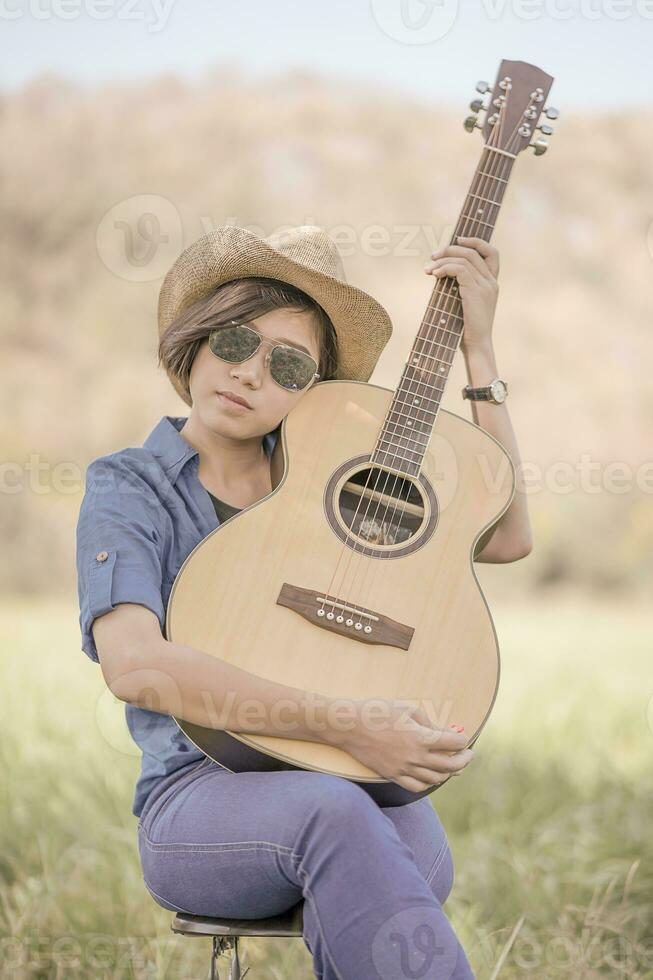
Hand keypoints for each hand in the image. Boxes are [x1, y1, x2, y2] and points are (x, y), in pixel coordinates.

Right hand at [337, 699, 473, 792]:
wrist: (351, 727)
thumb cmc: (379, 712)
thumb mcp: (408, 709)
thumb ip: (429, 722)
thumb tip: (446, 732)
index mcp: (421, 737)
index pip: (454, 743)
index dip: (463, 740)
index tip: (464, 737)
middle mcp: (415, 757)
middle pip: (450, 765)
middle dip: (463, 760)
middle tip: (468, 754)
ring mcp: (404, 769)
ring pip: (436, 779)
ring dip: (449, 773)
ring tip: (452, 765)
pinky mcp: (393, 776)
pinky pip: (417, 786)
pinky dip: (429, 783)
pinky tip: (432, 776)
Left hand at [423, 235, 499, 350]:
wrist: (476, 345)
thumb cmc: (467, 328)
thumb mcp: (466, 303)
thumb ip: (462, 287)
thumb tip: (441, 272)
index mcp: (492, 283)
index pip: (492, 253)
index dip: (476, 242)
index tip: (458, 239)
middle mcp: (491, 282)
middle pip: (473, 252)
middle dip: (450, 249)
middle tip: (432, 256)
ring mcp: (485, 286)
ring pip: (464, 259)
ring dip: (443, 260)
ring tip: (428, 269)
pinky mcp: (475, 292)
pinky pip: (459, 270)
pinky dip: (445, 269)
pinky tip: (434, 275)